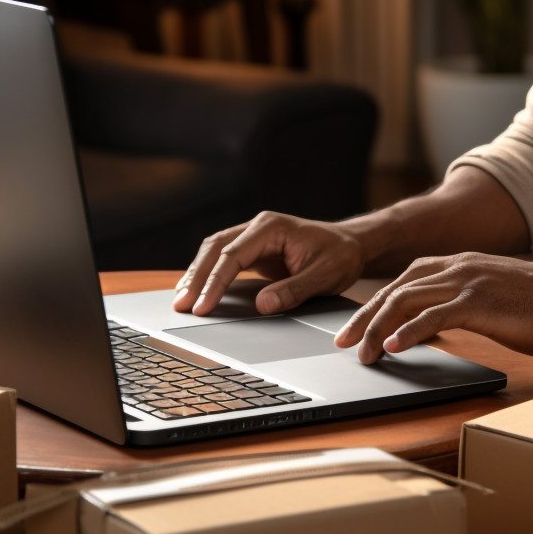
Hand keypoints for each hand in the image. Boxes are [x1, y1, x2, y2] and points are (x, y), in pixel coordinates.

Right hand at [173, 211, 365, 315]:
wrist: (351, 245)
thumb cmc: (340, 256)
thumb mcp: (325, 276)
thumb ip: (295, 290)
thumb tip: (263, 306)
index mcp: (271, 227)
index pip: (233, 255)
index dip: (215, 282)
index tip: (203, 305)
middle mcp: (257, 227)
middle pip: (215, 249)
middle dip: (196, 277)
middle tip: (181, 305)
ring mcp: (253, 237)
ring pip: (214, 251)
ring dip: (197, 274)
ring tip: (181, 300)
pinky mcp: (254, 250)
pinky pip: (224, 259)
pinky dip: (207, 274)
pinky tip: (196, 290)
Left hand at [335, 252, 532, 363]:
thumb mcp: (487, 302)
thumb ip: (456, 308)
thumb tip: (426, 330)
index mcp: (455, 265)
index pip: (401, 284)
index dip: (373, 307)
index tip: (354, 330)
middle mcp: (455, 268)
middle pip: (394, 291)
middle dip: (364, 319)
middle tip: (344, 344)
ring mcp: (465, 282)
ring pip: (406, 301)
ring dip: (379, 329)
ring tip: (365, 353)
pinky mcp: (478, 302)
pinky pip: (434, 316)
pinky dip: (409, 331)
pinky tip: (394, 347)